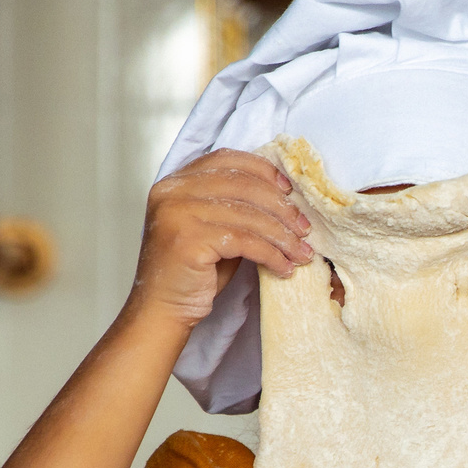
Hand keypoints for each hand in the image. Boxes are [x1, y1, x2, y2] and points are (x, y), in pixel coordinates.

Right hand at [126, 150, 313, 329]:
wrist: (163, 308)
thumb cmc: (192, 272)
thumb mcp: (213, 227)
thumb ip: (235, 205)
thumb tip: (285, 197)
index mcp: (175, 181)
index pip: (226, 159)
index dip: (263, 171)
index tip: (289, 189)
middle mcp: (172, 192)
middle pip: (242, 186)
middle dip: (281, 208)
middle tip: (305, 228)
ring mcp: (178, 214)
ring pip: (248, 215)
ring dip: (283, 236)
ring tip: (302, 252)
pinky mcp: (189, 241)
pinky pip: (245, 241)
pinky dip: (272, 255)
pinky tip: (284, 267)